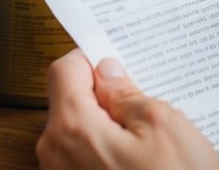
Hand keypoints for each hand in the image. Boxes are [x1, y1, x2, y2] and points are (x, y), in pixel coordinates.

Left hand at [37, 50, 218, 169]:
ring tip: (150, 142)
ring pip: (80, 133)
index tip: (113, 60)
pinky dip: (107, 155)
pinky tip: (143, 164)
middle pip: (70, 102)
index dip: (90, 60)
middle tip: (143, 104)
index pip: (63, 70)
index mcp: (72, 126)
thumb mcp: (163, 125)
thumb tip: (108, 73)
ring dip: (109, 130)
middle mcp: (55, 153)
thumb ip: (126, 93)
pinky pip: (85, 161)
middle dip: (104, 98)